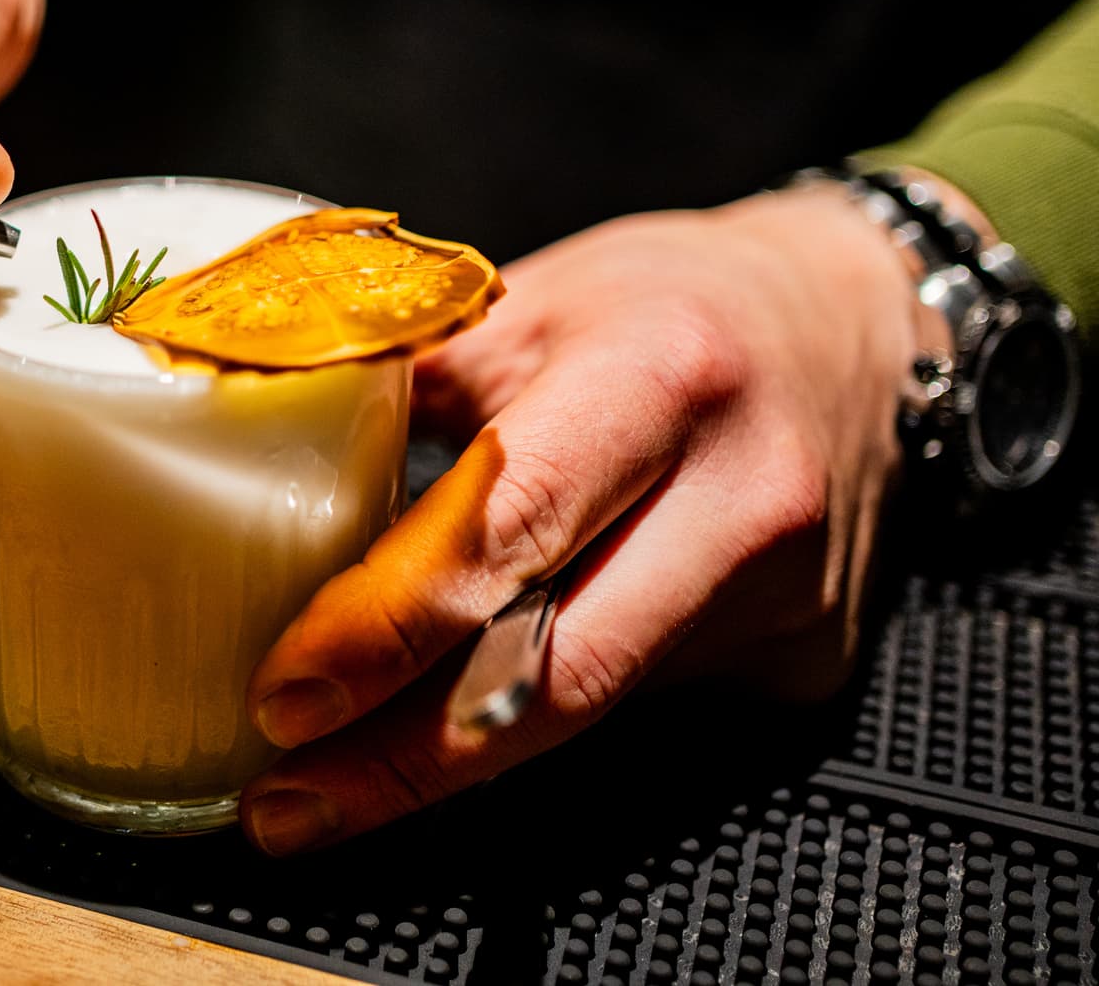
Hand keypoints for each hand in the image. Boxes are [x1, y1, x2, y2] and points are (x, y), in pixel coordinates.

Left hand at [237, 184, 922, 854]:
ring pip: (587, 711)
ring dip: (445, 761)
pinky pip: (634, 707)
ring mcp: (788, 596)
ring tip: (323, 789)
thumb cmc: (674, 303)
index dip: (389, 625)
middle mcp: (743, 497)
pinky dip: (526, 722)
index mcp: (660, 375)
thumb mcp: (530, 302)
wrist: (856, 327)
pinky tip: (446, 730)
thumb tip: (243, 452)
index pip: (510, 527)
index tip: (287, 691)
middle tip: (282, 796)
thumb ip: (400, 383)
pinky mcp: (801, 661)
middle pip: (555, 673)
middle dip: (400, 757)